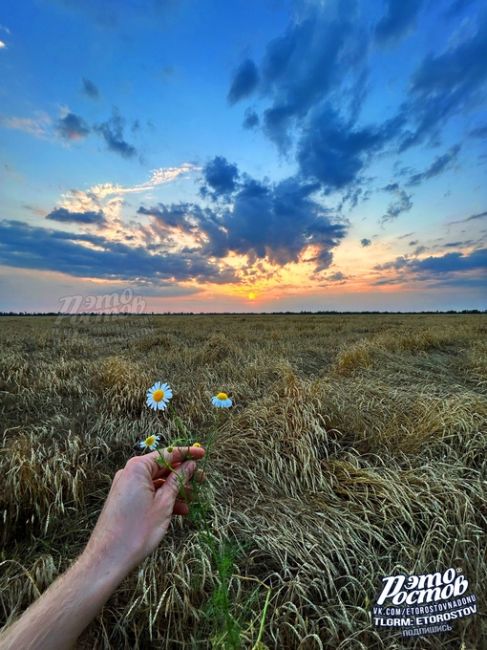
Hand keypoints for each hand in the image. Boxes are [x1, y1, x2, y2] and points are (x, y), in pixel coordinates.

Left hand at [83, 445, 204, 575]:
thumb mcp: (164, 503)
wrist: (108, 558)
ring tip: (192, 500)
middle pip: (162, 467)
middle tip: (202, 480)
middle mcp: (130, 473)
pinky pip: (149, 493)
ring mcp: (126, 487)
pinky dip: (163, 499)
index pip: (167, 454)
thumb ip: (177, 480)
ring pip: (157, 482)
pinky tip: (179, 511)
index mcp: (138, 467)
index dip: (187, 453)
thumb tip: (189, 465)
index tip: (203, 454)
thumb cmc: (137, 529)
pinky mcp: (125, 500)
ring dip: (175, 490)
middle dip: (183, 474)